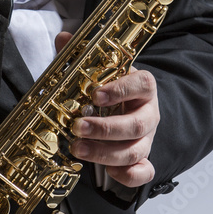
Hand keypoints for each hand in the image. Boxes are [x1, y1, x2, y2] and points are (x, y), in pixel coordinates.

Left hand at [55, 32, 158, 187]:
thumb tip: (64, 37)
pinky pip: (144, 172)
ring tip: (78, 149)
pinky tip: (107, 171)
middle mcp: (148, 114)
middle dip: (105, 128)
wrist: (127, 109)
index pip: (142, 84)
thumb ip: (81, 56)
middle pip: (136, 124)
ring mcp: (147, 138)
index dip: (121, 90)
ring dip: (105, 152)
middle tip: (78, 127)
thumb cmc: (109, 91)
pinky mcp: (143, 159)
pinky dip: (127, 176)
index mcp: (142, 88)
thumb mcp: (97, 72)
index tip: (96, 94)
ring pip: (135, 150)